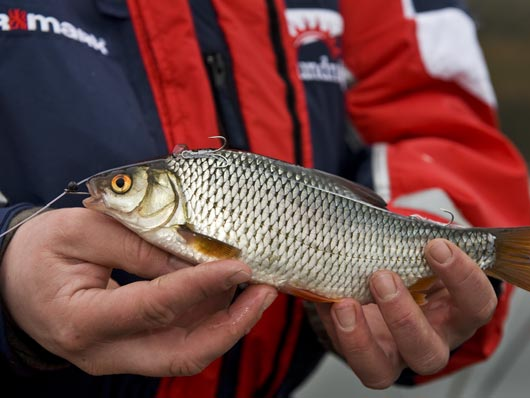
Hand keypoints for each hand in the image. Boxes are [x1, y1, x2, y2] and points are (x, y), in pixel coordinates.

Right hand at [0, 208, 276, 375]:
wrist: (14, 281)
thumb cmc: (41, 252)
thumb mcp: (84, 231)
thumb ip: (139, 246)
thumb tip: (195, 259)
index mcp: (81, 321)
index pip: (154, 308)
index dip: (201, 287)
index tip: (239, 266)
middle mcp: (104, 352)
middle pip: (182, 353)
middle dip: (232, 325)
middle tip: (265, 291)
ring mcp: (120, 356)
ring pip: (187, 350)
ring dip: (228, 321)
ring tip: (257, 286)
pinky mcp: (133, 349)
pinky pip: (180, 339)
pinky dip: (209, 317)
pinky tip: (228, 291)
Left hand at [315, 239, 497, 388]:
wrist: (382, 282)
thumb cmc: (412, 263)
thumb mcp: (424, 250)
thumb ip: (424, 240)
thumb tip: (415, 222)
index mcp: (457, 313)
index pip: (477, 304)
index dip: (463, 278)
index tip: (436, 245)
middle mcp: (429, 341)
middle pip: (427, 351)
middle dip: (403, 317)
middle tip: (382, 276)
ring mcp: (392, 355)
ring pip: (381, 371)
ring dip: (361, 337)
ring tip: (345, 302)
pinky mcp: (361, 357)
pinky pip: (346, 353)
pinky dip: (333, 327)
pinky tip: (327, 300)